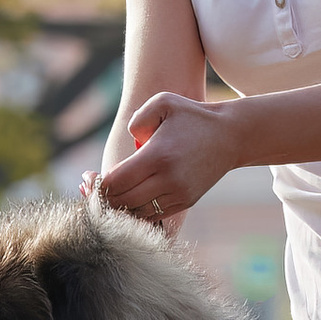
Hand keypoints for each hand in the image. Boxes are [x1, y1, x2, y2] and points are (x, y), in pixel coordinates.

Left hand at [96, 93, 239, 229]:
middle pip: (121, 202)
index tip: (88, 178)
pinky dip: (136, 212)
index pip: (114, 183)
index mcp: (158, 156)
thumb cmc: (192, 116)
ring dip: (119, 207)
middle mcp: (168, 180)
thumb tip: (128, 143)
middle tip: (91, 189)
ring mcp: (178, 195)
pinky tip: (128, 199)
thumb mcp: (163, 103)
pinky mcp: (185, 202)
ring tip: (109, 195)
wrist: (231, 135)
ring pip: (135, 214)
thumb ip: (136, 120)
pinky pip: (152, 216)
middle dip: (102, 198)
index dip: (96, 185)